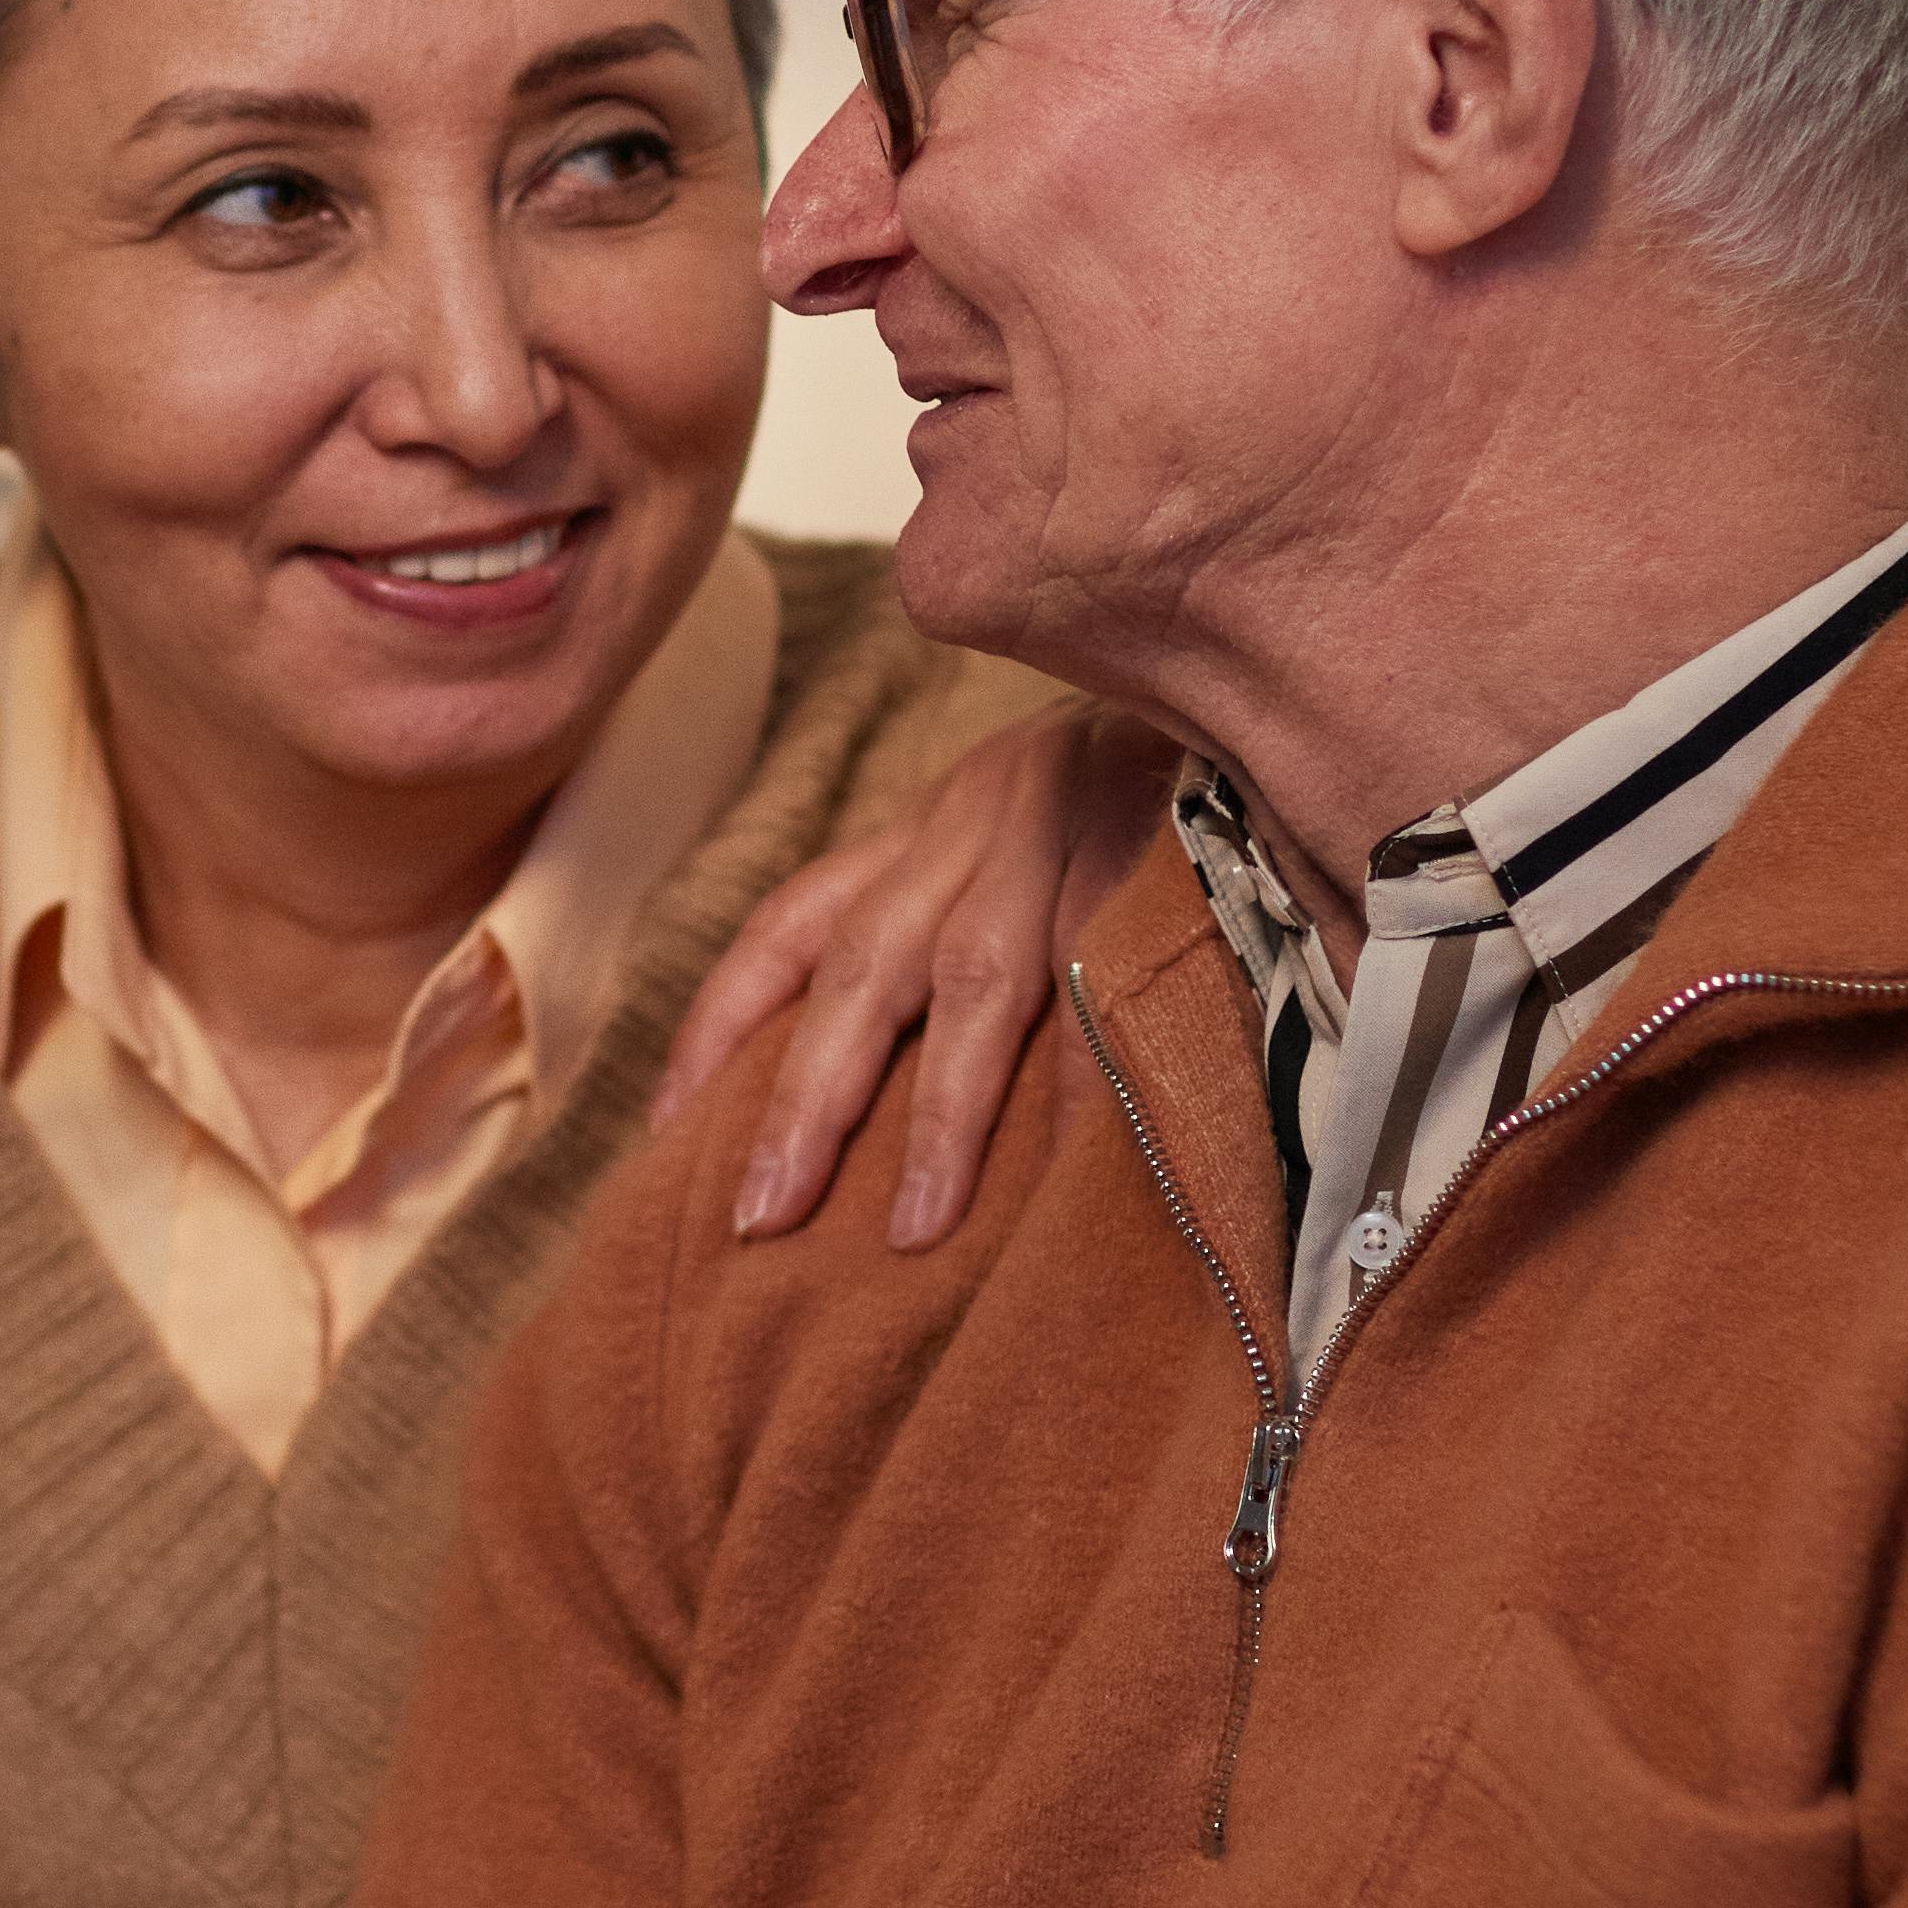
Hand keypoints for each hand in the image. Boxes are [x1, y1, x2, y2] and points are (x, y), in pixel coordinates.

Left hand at [656, 703, 1176, 1242]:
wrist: (1240, 674)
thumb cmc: (1130, 789)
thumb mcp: (1017, 832)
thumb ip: (953, 922)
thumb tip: (886, 1085)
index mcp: (927, 829)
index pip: (792, 925)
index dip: (720, 1026)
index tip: (666, 1124)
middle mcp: (972, 825)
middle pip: (860, 970)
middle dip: (803, 1101)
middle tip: (756, 1218)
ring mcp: (1062, 835)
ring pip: (976, 982)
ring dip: (939, 1116)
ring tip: (911, 1232)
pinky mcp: (1153, 855)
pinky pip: (1109, 989)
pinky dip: (1092, 1092)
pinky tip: (1078, 1180)